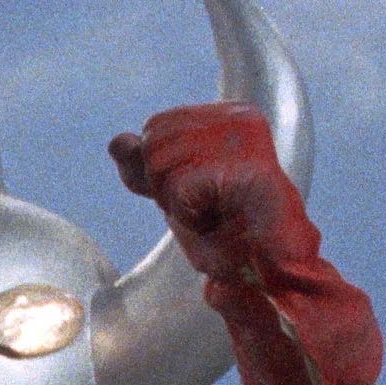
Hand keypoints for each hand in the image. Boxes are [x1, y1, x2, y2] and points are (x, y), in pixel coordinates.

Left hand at [108, 103, 315, 280]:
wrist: (269, 268)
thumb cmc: (226, 232)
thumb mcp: (174, 194)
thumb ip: (143, 168)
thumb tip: (115, 141)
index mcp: (228, 116)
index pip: (154, 129)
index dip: (156, 170)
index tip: (191, 190)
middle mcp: (237, 118)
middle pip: (152, 144)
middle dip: (163, 185)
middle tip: (204, 205)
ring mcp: (241, 140)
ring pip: (160, 165)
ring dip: (176, 201)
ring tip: (213, 211)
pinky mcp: (240, 167)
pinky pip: (177, 190)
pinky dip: (187, 215)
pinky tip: (215, 219)